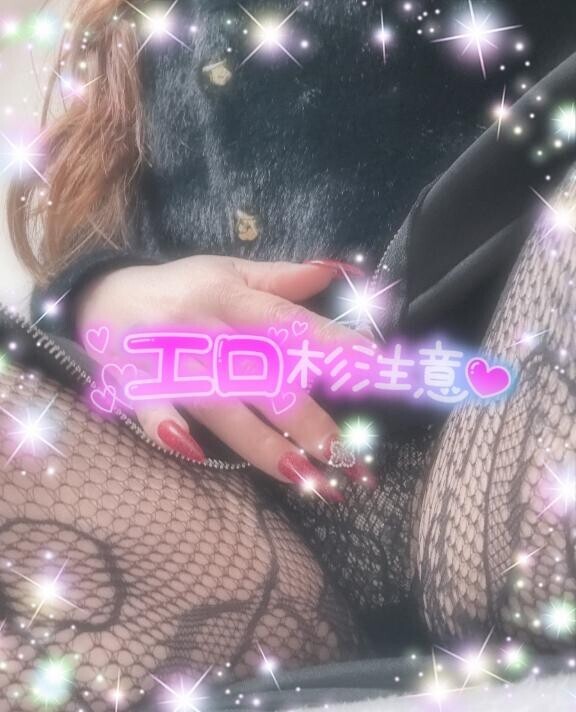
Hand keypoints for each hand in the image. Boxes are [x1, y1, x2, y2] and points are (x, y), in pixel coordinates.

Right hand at [77, 255, 374, 498]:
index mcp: (231, 297)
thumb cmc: (180, 287)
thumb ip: (287, 277)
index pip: (290, 324)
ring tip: (307, 478)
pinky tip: (195, 453)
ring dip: (262, 444)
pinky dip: (168, 428)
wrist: (103, 297)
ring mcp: (169, 360)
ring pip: (220, 405)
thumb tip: (345, 271)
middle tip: (348, 453)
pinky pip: (151, 410)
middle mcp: (204, 329)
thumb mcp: (230, 270)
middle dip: (307, 417)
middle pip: (261, 377)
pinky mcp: (136, 386)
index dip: (332, 345)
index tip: (375, 368)